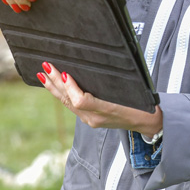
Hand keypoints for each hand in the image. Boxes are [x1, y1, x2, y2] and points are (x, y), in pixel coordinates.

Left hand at [37, 62, 162, 136]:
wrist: (147, 123)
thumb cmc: (142, 105)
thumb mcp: (132, 93)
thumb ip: (112, 84)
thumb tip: (94, 69)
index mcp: (105, 111)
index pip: (81, 101)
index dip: (71, 87)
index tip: (64, 73)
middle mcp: (94, 118)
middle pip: (69, 100)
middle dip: (55, 83)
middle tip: (45, 67)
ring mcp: (90, 120)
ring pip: (67, 103)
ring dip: (54, 88)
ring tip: (42, 74)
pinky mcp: (90, 119)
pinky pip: (71, 106)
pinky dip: (61, 94)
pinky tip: (54, 86)